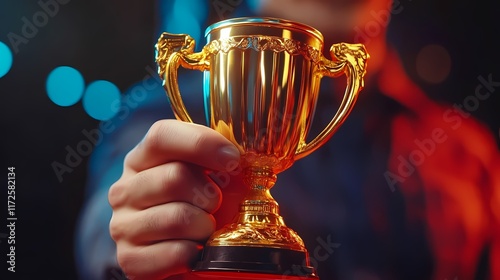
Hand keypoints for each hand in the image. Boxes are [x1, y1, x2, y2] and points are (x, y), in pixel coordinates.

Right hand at [108, 119, 242, 279]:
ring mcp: (122, 225)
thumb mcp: (206, 178)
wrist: (178, 255)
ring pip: (177, 217)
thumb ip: (218, 160)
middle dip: (209, 194)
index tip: (233, 160)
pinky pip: (176, 253)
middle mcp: (124, 189)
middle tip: (215, 205)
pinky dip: (195, 253)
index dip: (202, 143)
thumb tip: (239, 156)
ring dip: (204, 226)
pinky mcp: (129, 259)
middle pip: (174, 177)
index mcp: (142, 159)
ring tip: (204, 229)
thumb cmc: (197, 209)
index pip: (162, 135)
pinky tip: (194, 250)